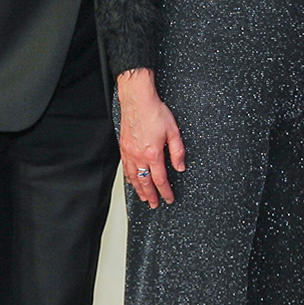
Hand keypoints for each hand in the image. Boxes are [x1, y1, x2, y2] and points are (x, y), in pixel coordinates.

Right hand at [116, 71, 184, 206]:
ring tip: (144, 198)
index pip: (160, 179)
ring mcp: (129, 152)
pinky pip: (125, 168)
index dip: (165, 192)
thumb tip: (180, 167)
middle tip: (155, 204)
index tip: (169, 199)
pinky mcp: (123, 147)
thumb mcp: (174, 131)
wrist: (137, 99)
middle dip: (151, 196)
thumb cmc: (154, 111)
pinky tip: (131, 181)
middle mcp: (138, 156)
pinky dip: (129, 178)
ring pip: (133, 177)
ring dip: (139, 190)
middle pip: (145, 182)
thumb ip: (178, 151)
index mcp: (153, 153)